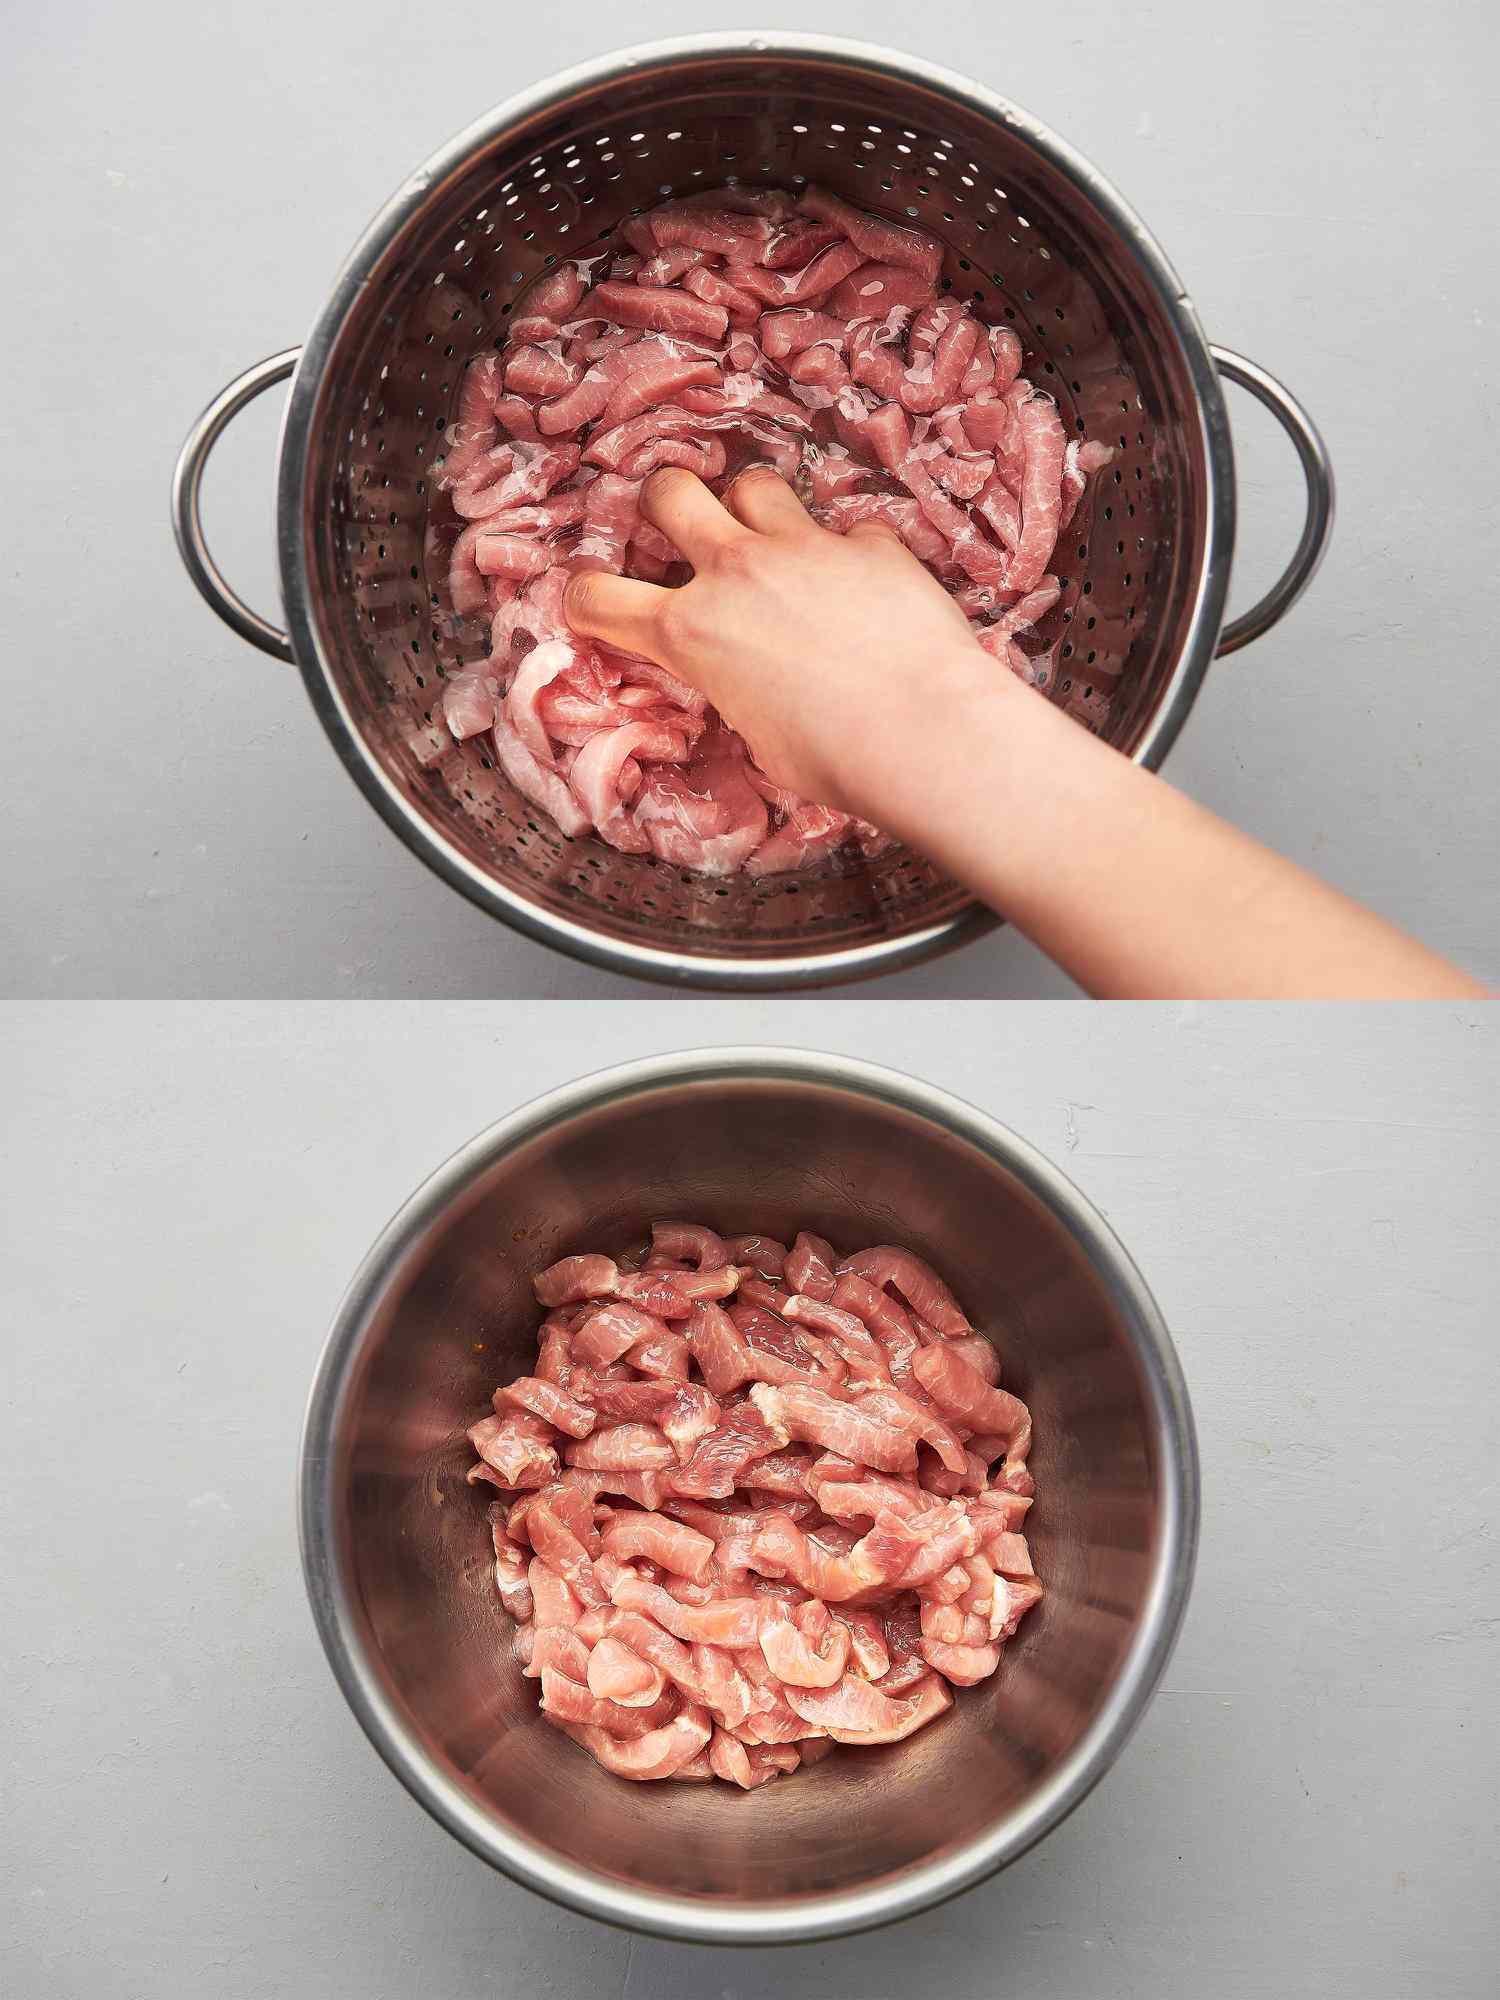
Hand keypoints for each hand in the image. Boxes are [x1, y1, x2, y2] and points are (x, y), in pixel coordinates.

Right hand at [562, 465, 988, 813]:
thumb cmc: (836, 759)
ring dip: (755, 511)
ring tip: (776, 548)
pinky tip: (867, 588)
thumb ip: (735, 687)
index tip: (600, 605)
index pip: (598, 596)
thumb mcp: (756, 736)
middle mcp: (736, 572)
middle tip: (685, 531)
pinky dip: (848, 553)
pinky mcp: (869, 543)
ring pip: (754, 484)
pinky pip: (846, 528)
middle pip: (669, 490)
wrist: (927, 732)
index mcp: (691, 633)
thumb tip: (748, 681)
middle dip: (667, 504)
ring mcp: (804, 547)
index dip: (588, 597)